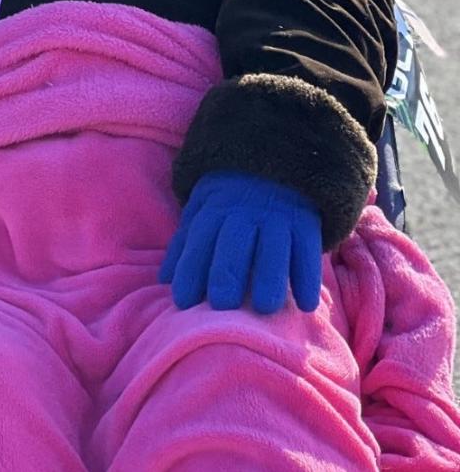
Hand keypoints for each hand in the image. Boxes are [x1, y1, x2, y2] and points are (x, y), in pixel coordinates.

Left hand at [159, 171, 322, 313]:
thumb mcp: (202, 210)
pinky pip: (308, 252)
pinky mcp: (306, 224)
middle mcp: (245, 213)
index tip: (183, 302)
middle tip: (222, 305)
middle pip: (235, 244)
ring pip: (274, 249)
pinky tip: (305, 305)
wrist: (275, 163)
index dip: (190, 269)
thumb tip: (164, 279)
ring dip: (270, 278)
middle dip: (226, 273)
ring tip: (265, 308)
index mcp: (214, 209)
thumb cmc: (230, 202)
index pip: (199, 241)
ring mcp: (278, 218)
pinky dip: (307, 278)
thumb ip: (185, 243)